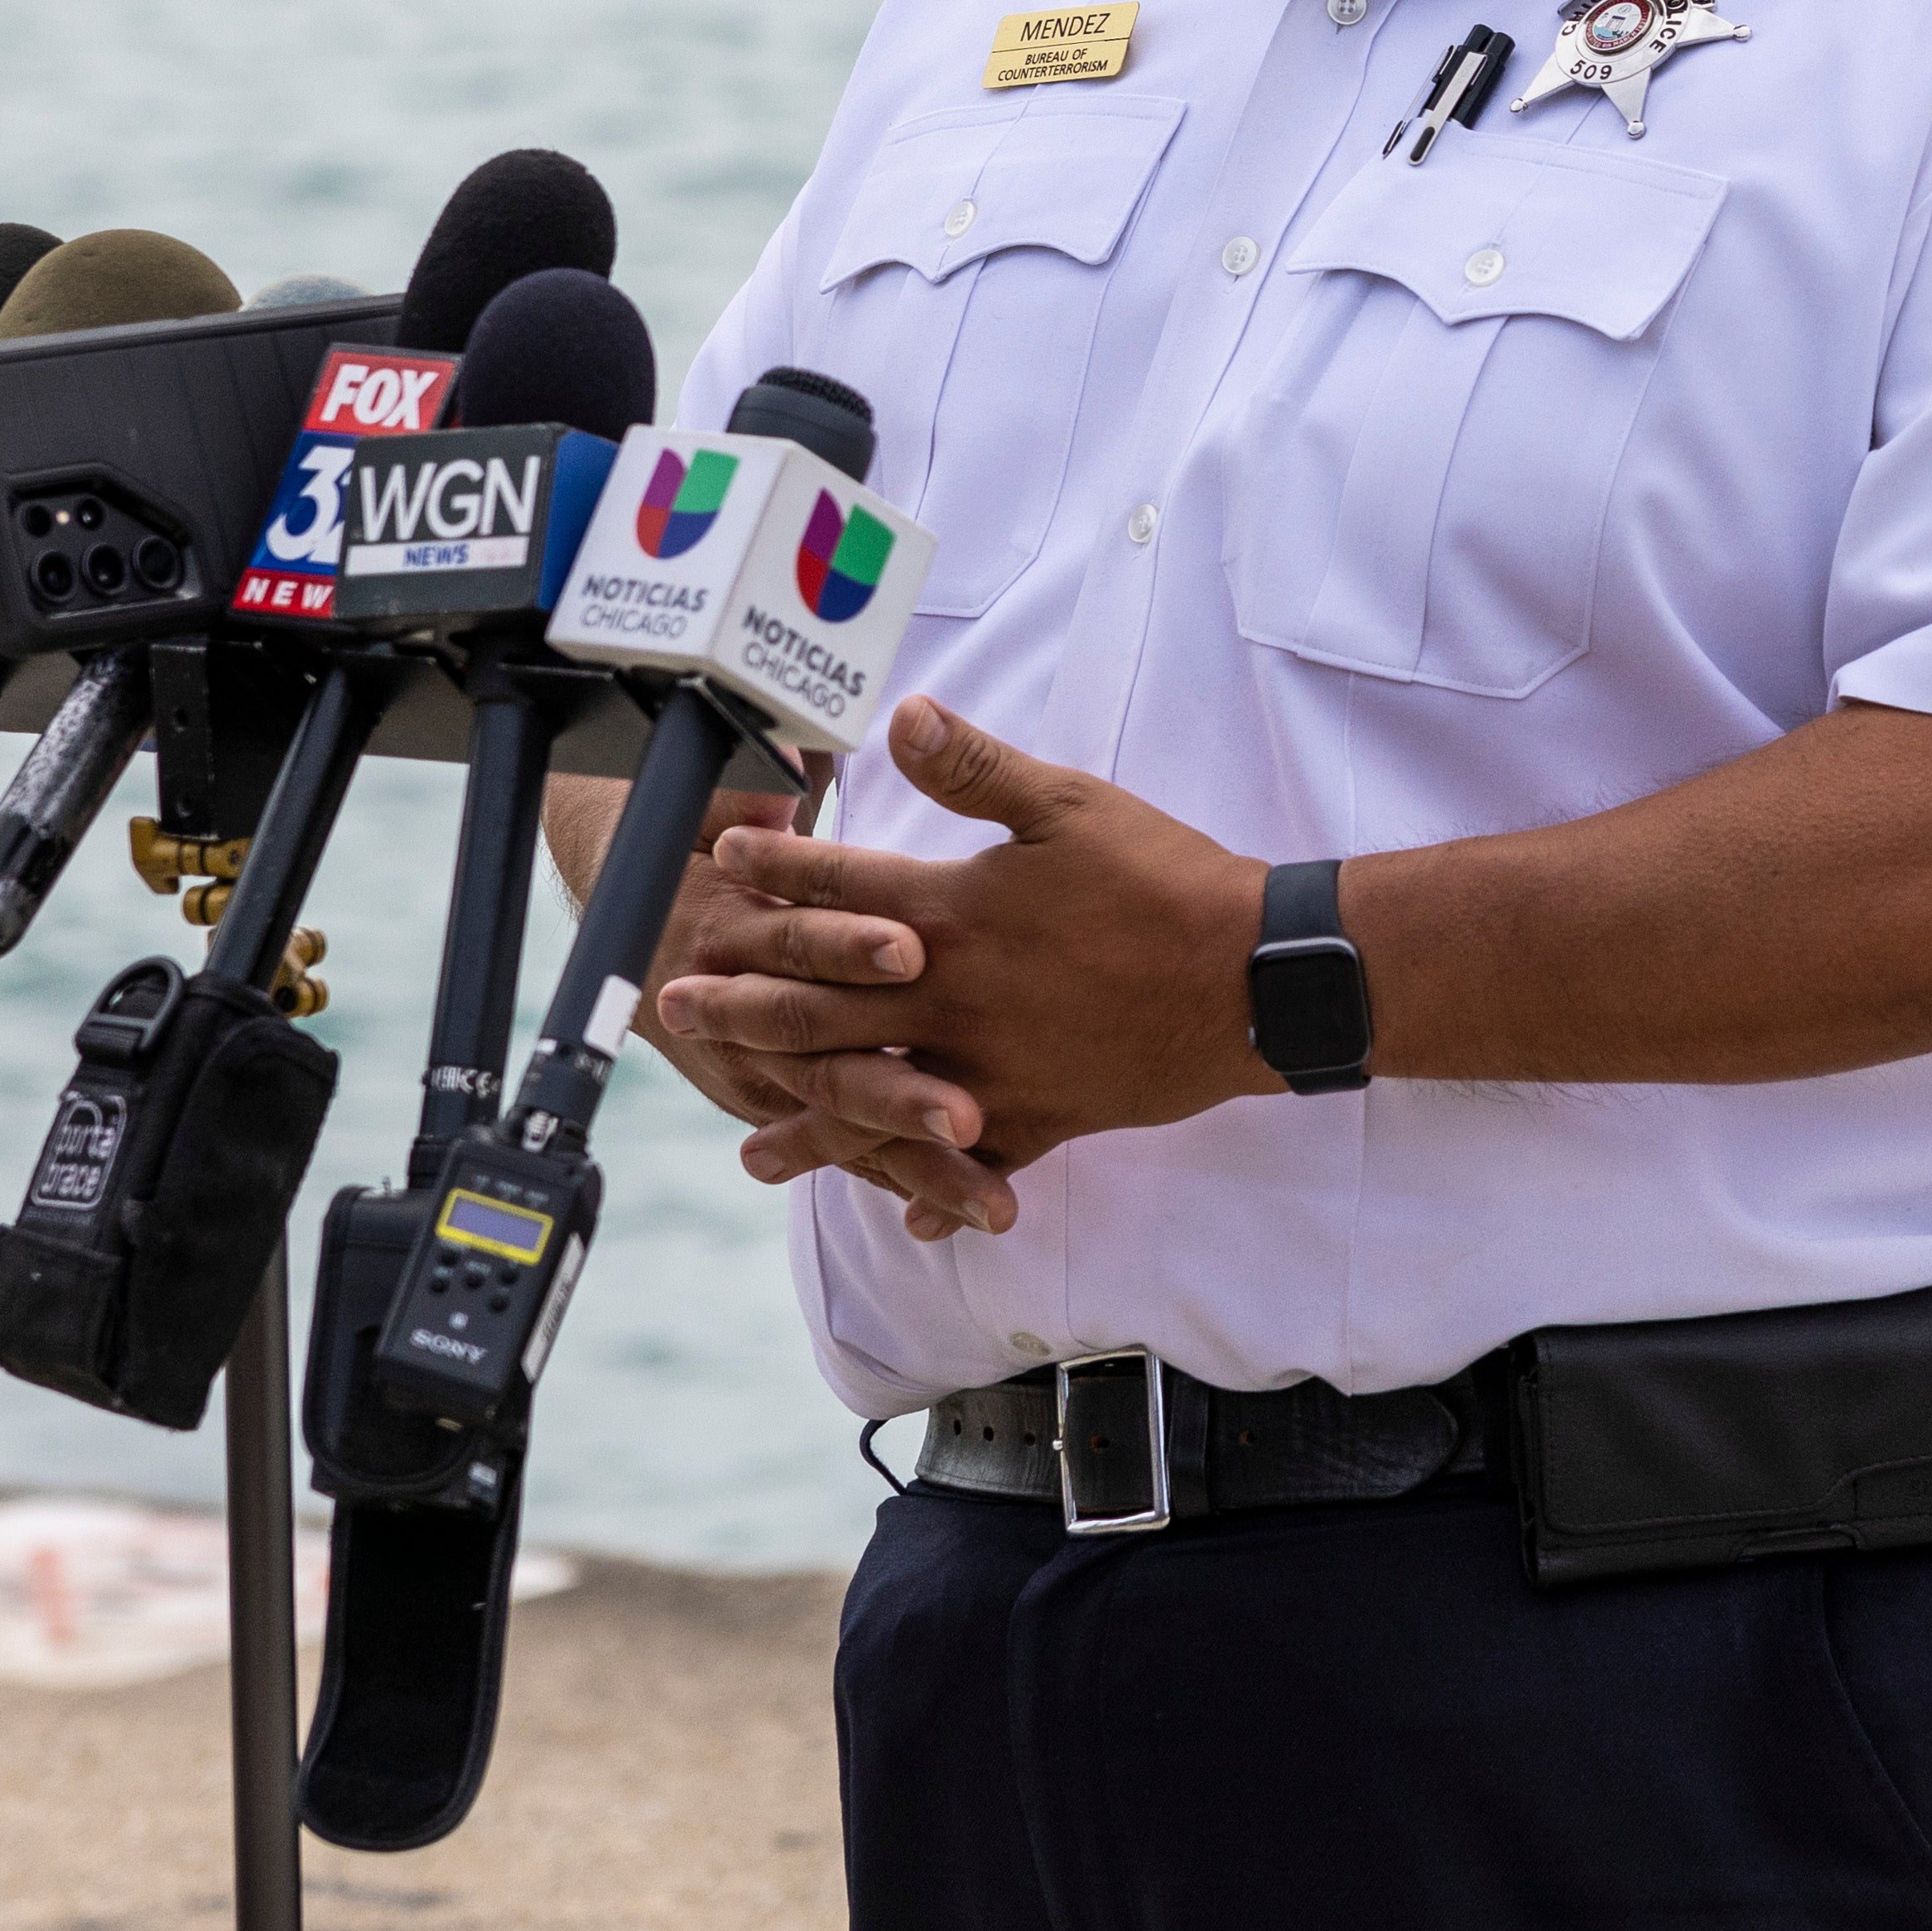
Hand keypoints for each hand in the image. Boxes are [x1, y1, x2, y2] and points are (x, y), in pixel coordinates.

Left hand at [645, 698, 1275, 1237]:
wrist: (1251, 977)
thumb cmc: (1165, 880)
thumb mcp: (1071, 805)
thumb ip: (977, 768)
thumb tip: (902, 716)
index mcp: (956, 916)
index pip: (843, 889)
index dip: (779, 869)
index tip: (721, 858)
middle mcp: (953, 1001)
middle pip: (827, 1005)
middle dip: (747, 1006)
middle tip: (680, 1010)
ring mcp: (989, 1068)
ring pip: (879, 1101)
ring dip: (808, 1123)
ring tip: (749, 1150)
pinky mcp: (1041, 1117)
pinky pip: (972, 1160)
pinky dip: (937, 1186)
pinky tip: (906, 1213)